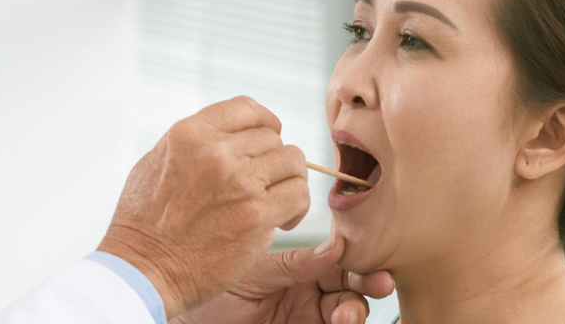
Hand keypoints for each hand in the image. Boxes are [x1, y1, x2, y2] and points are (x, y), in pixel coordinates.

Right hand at [97, 96, 310, 317]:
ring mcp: (240, 183)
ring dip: (290, 182)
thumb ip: (195, 144)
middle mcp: (217, 152)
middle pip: (274, 138)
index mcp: (190, 134)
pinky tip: (283, 221)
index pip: (247, 108)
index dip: (265, 123)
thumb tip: (229, 136)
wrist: (143, 271)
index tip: (267, 142)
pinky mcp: (257, 215)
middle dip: (273, 162)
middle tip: (264, 186)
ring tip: (276, 202)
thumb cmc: (144, 224)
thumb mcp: (157, 163)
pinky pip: (298, 195)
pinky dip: (297, 208)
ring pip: (293, 162)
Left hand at [173, 236, 394, 323]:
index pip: (339, 261)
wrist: (186, 318)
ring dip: (355, 311)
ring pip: (348, 313)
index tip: (370, 259)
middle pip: (352, 287)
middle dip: (369, 285)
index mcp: (299, 270)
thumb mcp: (255, 274)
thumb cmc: (210, 293)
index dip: (359, 260)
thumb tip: (337, 247)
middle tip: (378, 284)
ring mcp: (307, 318)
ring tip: (343, 316)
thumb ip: (296, 265)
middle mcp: (308, 294)